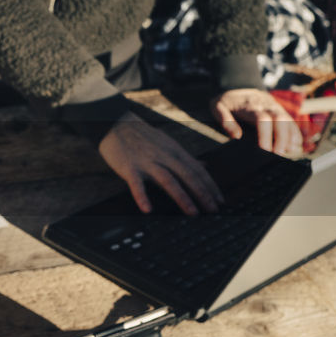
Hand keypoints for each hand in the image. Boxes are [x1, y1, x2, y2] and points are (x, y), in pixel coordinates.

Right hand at [98, 111, 223, 214]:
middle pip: (187, 175)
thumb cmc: (143, 137)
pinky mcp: (130, 167)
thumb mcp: (168, 143)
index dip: (210, 185)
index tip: (220, 200)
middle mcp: (164, 156)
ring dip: (182, 197)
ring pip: (168, 180)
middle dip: (203, 193)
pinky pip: (137, 184)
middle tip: (213, 210)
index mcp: (174, 151)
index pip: (197, 170)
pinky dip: (142, 197)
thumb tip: (205, 166)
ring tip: (193, 213)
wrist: (116, 123)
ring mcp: (147, 162)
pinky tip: (148, 209)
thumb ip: (186, 158)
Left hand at [211, 88, 302, 155]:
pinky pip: (291, 121)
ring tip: (289, 151)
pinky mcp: (280, 111)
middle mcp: (266, 106)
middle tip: (278, 154)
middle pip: (280, 118)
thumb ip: (225, 120)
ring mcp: (275, 107)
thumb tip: (236, 136)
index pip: (262, 119)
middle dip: (282, 137)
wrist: (239, 87)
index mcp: (250, 106)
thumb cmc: (228, 101)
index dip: (265, 134)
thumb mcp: (217, 107)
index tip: (264, 149)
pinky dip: (295, 132)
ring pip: (288, 119)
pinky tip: (296, 145)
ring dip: (291, 136)